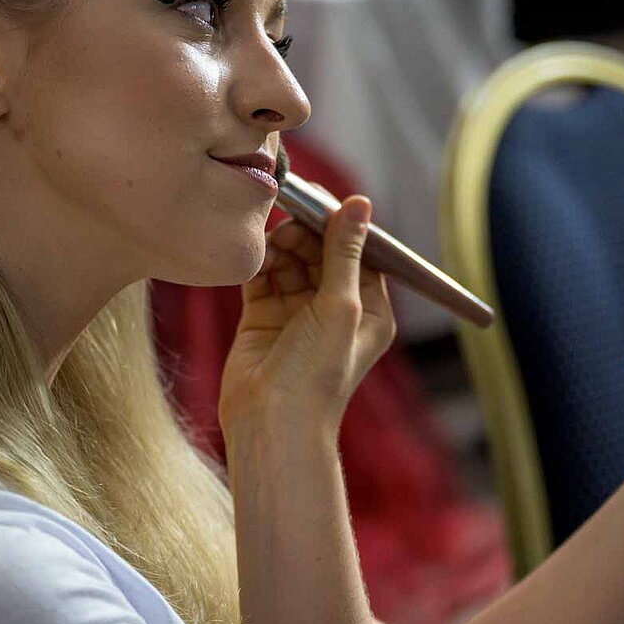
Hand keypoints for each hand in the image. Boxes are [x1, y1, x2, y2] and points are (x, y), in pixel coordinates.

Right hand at [219, 195, 395, 433]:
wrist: (272, 422)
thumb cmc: (318, 373)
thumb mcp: (341, 305)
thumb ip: (345, 252)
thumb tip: (359, 203)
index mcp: (368, 309)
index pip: (360, 253)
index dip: (341, 226)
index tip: (322, 201)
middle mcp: (335, 309)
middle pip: (321, 252)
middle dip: (307, 234)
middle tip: (290, 221)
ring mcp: (297, 313)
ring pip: (290, 261)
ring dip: (281, 247)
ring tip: (270, 245)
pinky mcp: (263, 318)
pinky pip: (263, 277)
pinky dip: (259, 264)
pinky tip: (256, 259)